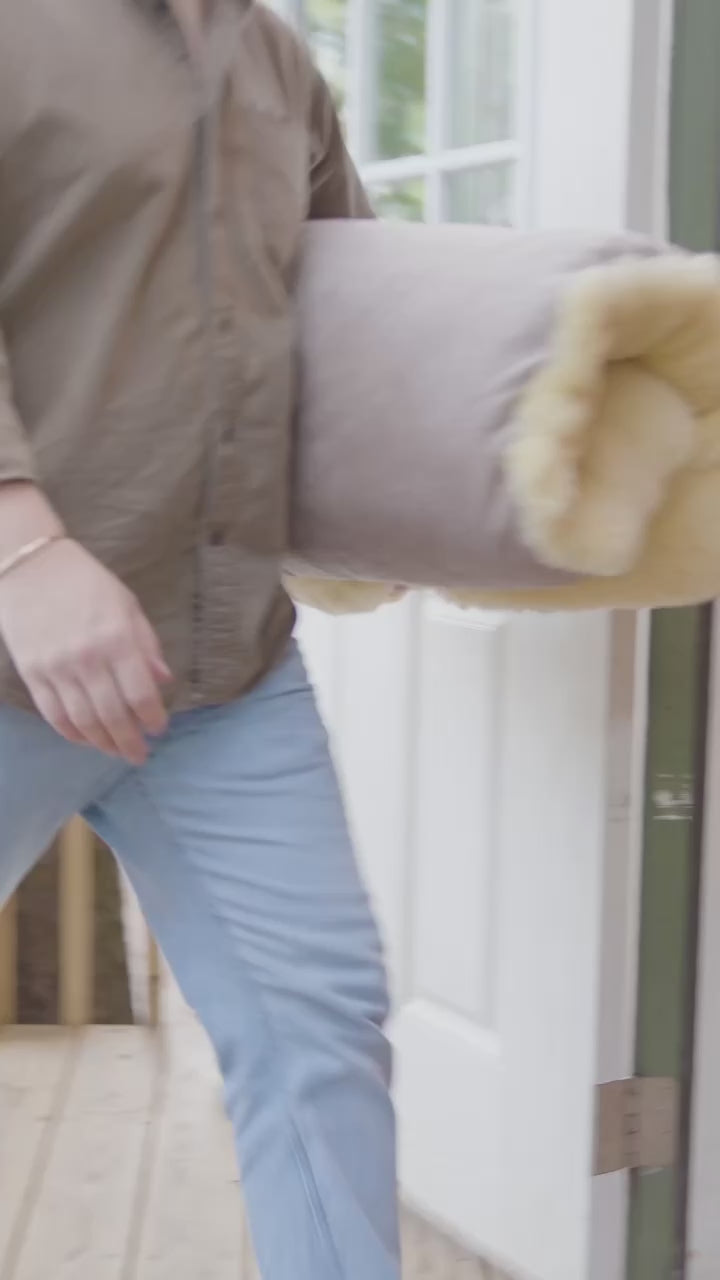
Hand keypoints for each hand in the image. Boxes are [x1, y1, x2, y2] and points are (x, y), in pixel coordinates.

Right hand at [0, 539, 171, 763]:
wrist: (30, 566)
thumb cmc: (86, 583)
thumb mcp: (127, 606)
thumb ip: (147, 645)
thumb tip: (164, 681)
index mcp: (117, 639)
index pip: (141, 694)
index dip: (153, 718)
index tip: (159, 729)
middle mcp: (88, 658)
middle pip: (113, 715)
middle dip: (130, 742)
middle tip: (139, 755)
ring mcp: (57, 668)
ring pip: (84, 721)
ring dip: (103, 743)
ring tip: (116, 752)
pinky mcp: (32, 673)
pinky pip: (54, 715)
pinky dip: (72, 734)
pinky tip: (87, 740)